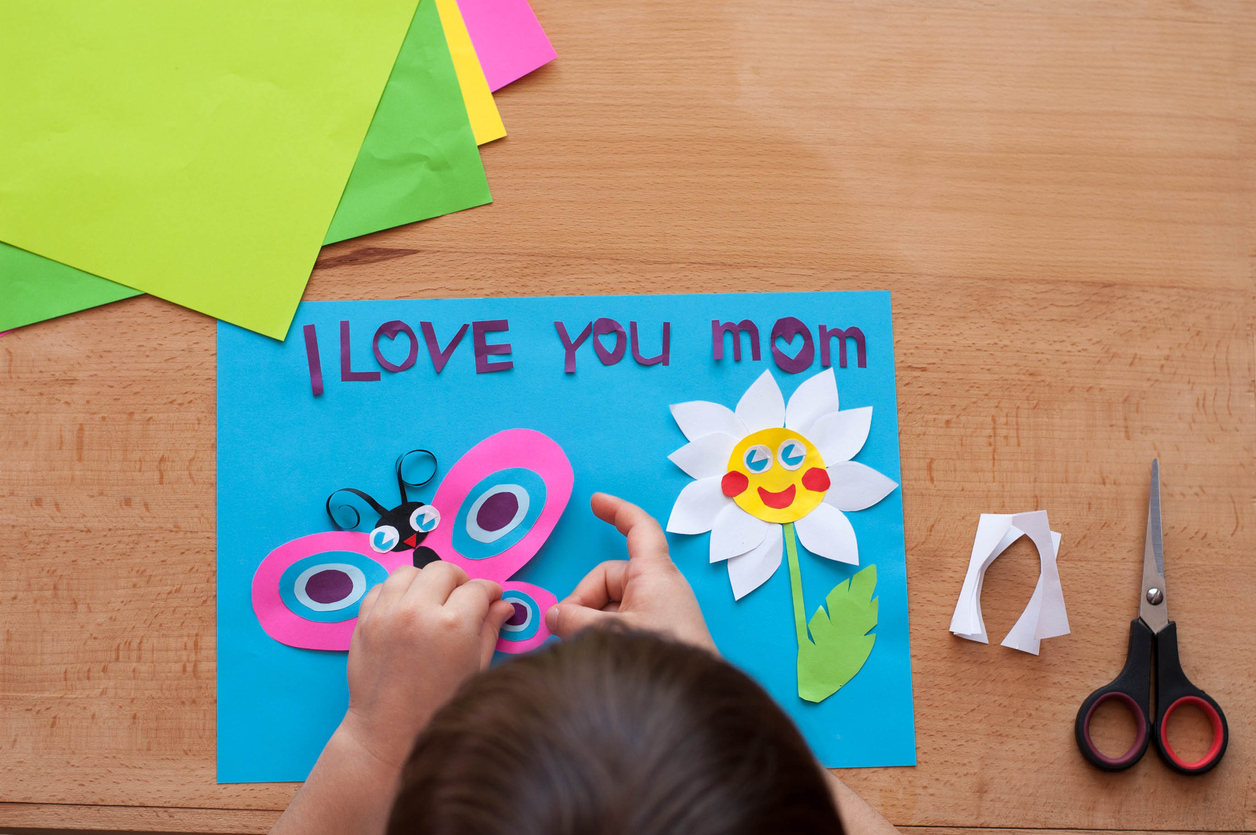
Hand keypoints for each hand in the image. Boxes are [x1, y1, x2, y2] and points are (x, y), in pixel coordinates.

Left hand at [339, 562, 514, 769]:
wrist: (389, 731)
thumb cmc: (440, 706)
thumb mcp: (475, 669)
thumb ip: (489, 630)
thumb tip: (504, 605)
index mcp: (454, 625)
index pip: (477, 589)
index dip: (490, 592)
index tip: (492, 598)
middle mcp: (419, 611)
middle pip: (443, 570)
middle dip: (459, 581)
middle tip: (463, 599)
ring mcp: (388, 614)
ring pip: (409, 572)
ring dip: (425, 581)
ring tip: (432, 600)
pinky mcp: (365, 621)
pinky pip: (381, 588)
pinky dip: (396, 592)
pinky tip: (405, 608)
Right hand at [545, 492, 715, 652]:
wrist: (693, 703)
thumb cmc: (659, 657)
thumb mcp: (609, 632)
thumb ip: (575, 619)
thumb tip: (552, 614)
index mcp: (655, 574)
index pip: (639, 528)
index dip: (617, 511)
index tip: (595, 502)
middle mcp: (660, 588)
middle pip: (611, 577)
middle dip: (584, 599)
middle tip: (567, 630)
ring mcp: (661, 613)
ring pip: (613, 604)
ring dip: (592, 622)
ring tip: (586, 650)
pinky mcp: (661, 637)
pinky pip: (624, 623)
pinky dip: (605, 633)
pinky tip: (596, 655)